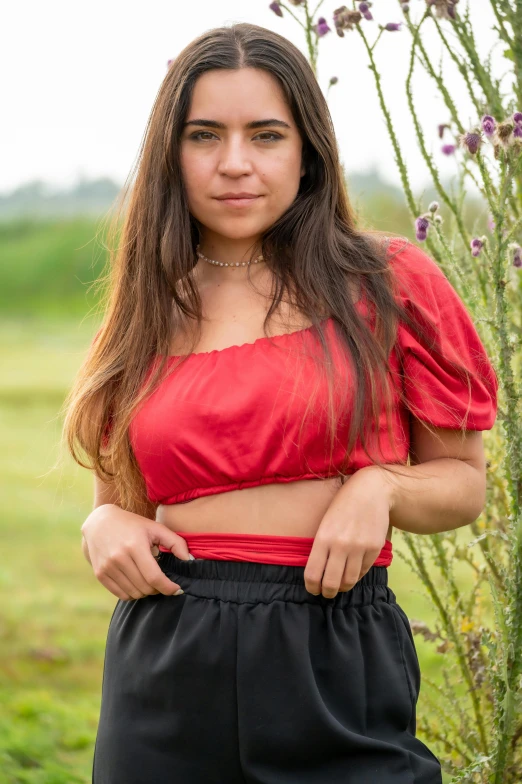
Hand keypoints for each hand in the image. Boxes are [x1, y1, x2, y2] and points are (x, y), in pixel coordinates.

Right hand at [81, 504, 192, 600]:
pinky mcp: (100, 574)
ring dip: (146, 592)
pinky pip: (121, 595)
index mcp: (135, 546)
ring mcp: (107, 567)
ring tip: (150, 581)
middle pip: (145, 587)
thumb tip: (190, 560)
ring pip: (134, 593)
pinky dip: (133, 594)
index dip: (168, 587)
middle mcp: (119, 558)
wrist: (100, 522)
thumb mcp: (155, 528)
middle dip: (158, 589)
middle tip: (163, 582)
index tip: (177, 589)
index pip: (154, 577)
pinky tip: (137, 583)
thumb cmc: (133, 525)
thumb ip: (176, 542)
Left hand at [304, 468, 392, 598]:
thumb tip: (317, 572)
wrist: (372, 491)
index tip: (312, 589)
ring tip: (339, 586)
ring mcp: (359, 548)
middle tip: (326, 593)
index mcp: (323, 537)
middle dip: (327, 592)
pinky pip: (363, 572)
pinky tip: (351, 573)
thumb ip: (321, 545)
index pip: (313, 573)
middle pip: (331, 583)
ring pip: (349, 581)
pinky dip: (356, 577)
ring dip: (342, 587)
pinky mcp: (374, 549)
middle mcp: (341, 545)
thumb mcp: (325, 521)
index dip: (311, 586)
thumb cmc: (343, 505)